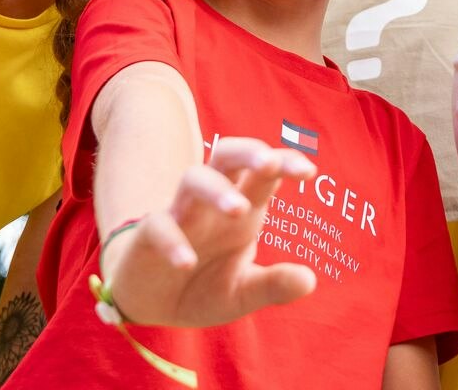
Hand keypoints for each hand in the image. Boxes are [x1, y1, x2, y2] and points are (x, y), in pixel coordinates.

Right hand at [103, 138, 319, 328]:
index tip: (310, 172)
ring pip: (194, 179)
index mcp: (242, 208)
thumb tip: (310, 280)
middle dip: (249, 152)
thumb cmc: (202, 286)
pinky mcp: (147, 236)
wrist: (149, 303)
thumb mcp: (241, 293)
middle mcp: (211, 203)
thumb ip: (273, 285)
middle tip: (269, 163)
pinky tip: (186, 262)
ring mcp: (179, 214)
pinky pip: (158, 225)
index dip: (285, 163)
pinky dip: (173, 241)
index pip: (264, 173)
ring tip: (237, 210)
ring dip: (216, 190)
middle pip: (227, 155)